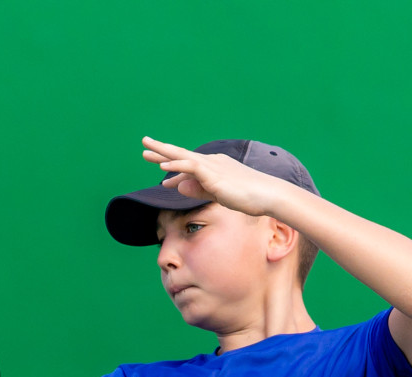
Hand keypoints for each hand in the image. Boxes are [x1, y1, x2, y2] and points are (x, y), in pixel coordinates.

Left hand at [141, 136, 285, 217]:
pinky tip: (163, 166)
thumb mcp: (216, 194)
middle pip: (181, 155)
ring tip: (146, 151)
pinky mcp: (214, 175)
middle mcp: (211, 162)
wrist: (267, 195)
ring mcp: (212, 167)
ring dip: (163, 153)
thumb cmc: (247, 196)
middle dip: (161, 150)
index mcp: (213, 166)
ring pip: (183, 157)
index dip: (172, 165)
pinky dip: (176, 166)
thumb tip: (178, 187)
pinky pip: (191, 167)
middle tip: (144, 145)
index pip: (188, 164)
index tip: (158, 165)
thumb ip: (197, 190)